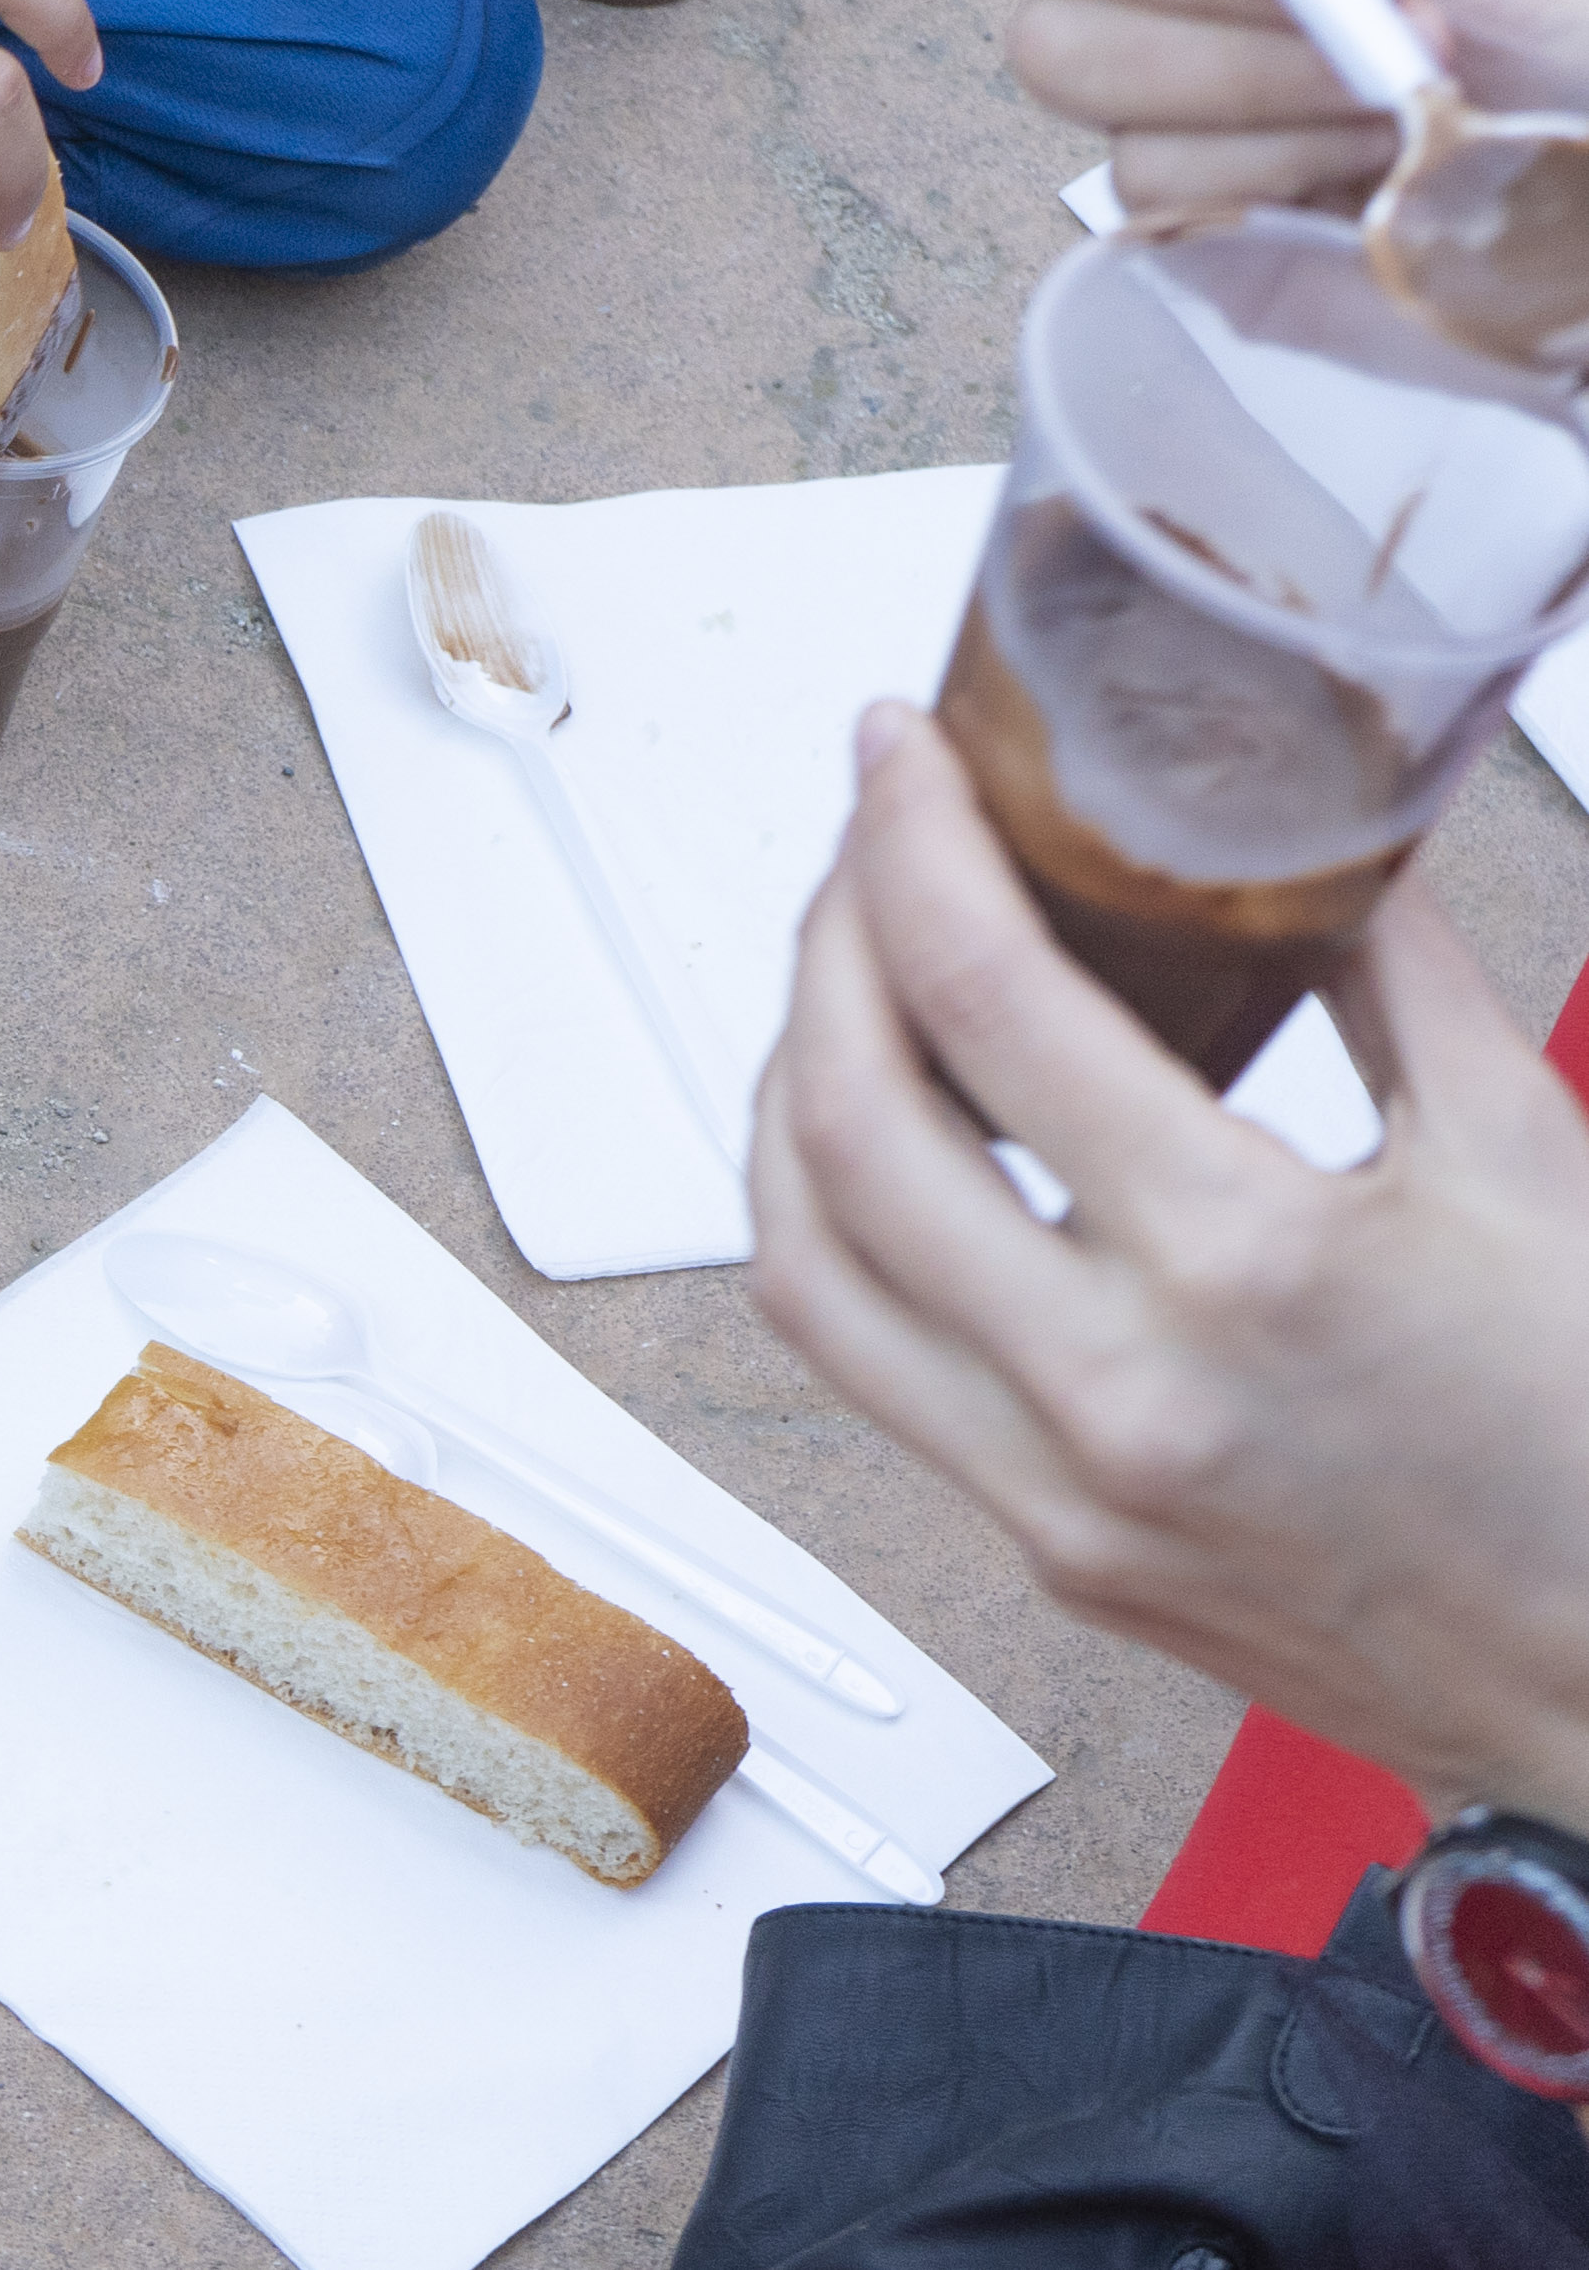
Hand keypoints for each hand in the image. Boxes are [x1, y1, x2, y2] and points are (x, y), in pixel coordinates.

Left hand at [750, 700, 1588, 1827]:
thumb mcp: (1528, 1156)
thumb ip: (1387, 971)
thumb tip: (1292, 834)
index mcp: (1247, 1264)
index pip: (987, 1000)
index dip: (909, 844)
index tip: (892, 756)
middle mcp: (1117, 1385)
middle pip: (844, 1120)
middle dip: (826, 948)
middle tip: (861, 857)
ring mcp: (1058, 1484)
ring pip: (801, 1256)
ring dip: (787, 1093)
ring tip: (843, 990)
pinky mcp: (1044, 1546)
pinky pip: (861, 1365)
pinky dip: (829, 1231)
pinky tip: (873, 1159)